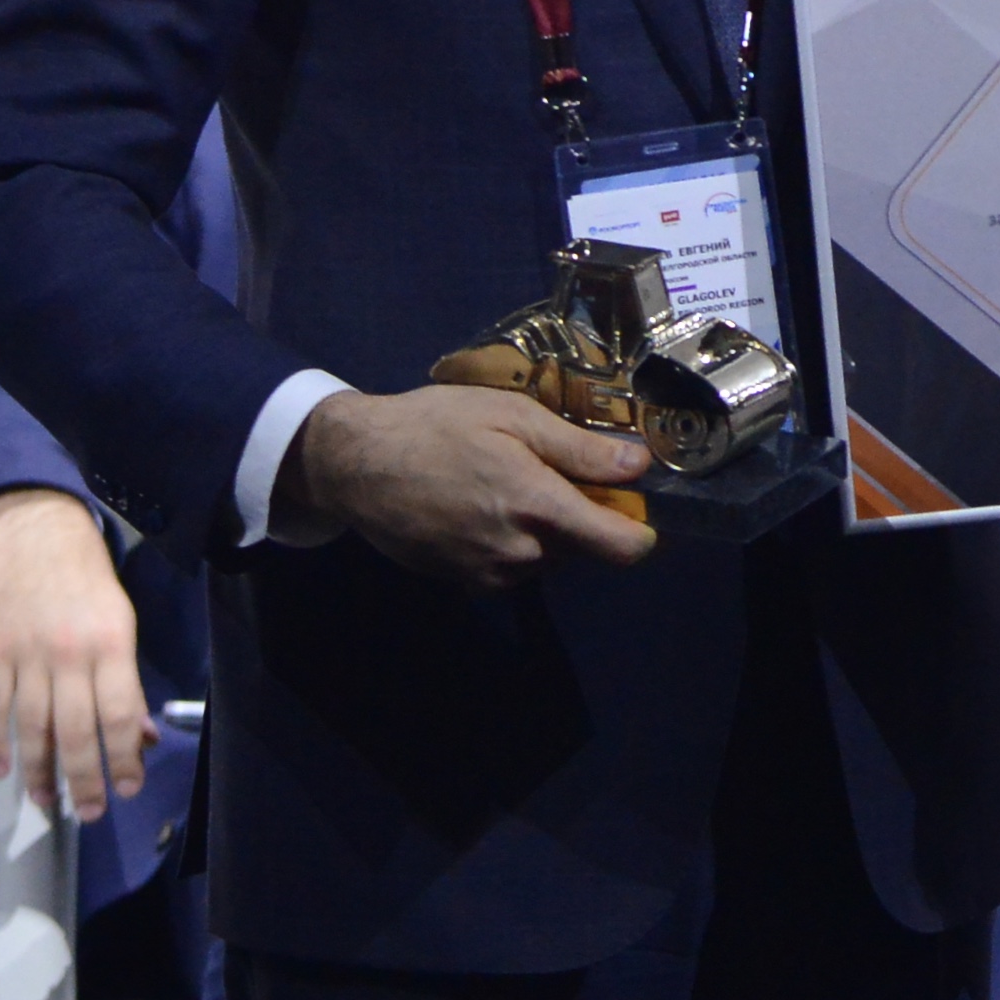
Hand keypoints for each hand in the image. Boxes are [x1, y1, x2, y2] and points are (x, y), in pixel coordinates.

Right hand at [0, 487, 154, 820]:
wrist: (36, 534)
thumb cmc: (88, 582)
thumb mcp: (122, 622)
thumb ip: (127, 681)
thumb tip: (143, 737)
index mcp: (111, 643)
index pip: (121, 713)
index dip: (125, 757)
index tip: (129, 788)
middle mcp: (70, 652)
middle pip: (77, 729)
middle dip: (85, 779)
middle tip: (90, 812)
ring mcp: (27, 653)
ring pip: (33, 726)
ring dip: (40, 770)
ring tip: (48, 801)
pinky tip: (1, 770)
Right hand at [284, 385, 659, 589]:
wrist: (358, 465)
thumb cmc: (437, 426)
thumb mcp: (513, 416)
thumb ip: (580, 449)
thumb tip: (640, 466)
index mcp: (538, 507)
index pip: (620, 547)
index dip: (641, 531)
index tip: (634, 506)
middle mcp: (520, 552)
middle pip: (583, 548)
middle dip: (581, 516)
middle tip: (548, 470)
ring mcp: (489, 574)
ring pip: (548, 557)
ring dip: (545, 529)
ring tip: (507, 482)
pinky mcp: (464, 583)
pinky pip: (513, 567)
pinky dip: (514, 542)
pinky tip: (482, 506)